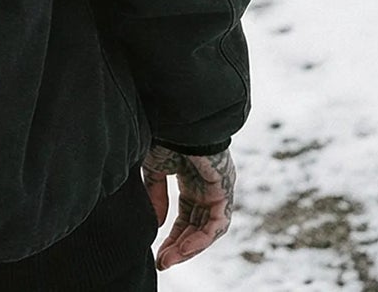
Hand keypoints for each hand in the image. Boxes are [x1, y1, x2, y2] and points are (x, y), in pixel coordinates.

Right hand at [142, 142, 234, 270]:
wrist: (173, 115)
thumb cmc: (163, 132)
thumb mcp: (153, 168)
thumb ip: (156, 195)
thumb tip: (157, 223)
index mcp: (192, 180)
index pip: (186, 217)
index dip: (172, 235)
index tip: (157, 252)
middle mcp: (208, 187)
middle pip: (197, 227)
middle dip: (179, 246)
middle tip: (162, 262)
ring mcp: (218, 189)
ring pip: (208, 229)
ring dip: (189, 247)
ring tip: (169, 259)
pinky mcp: (224, 189)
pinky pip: (217, 222)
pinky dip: (202, 238)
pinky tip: (184, 247)